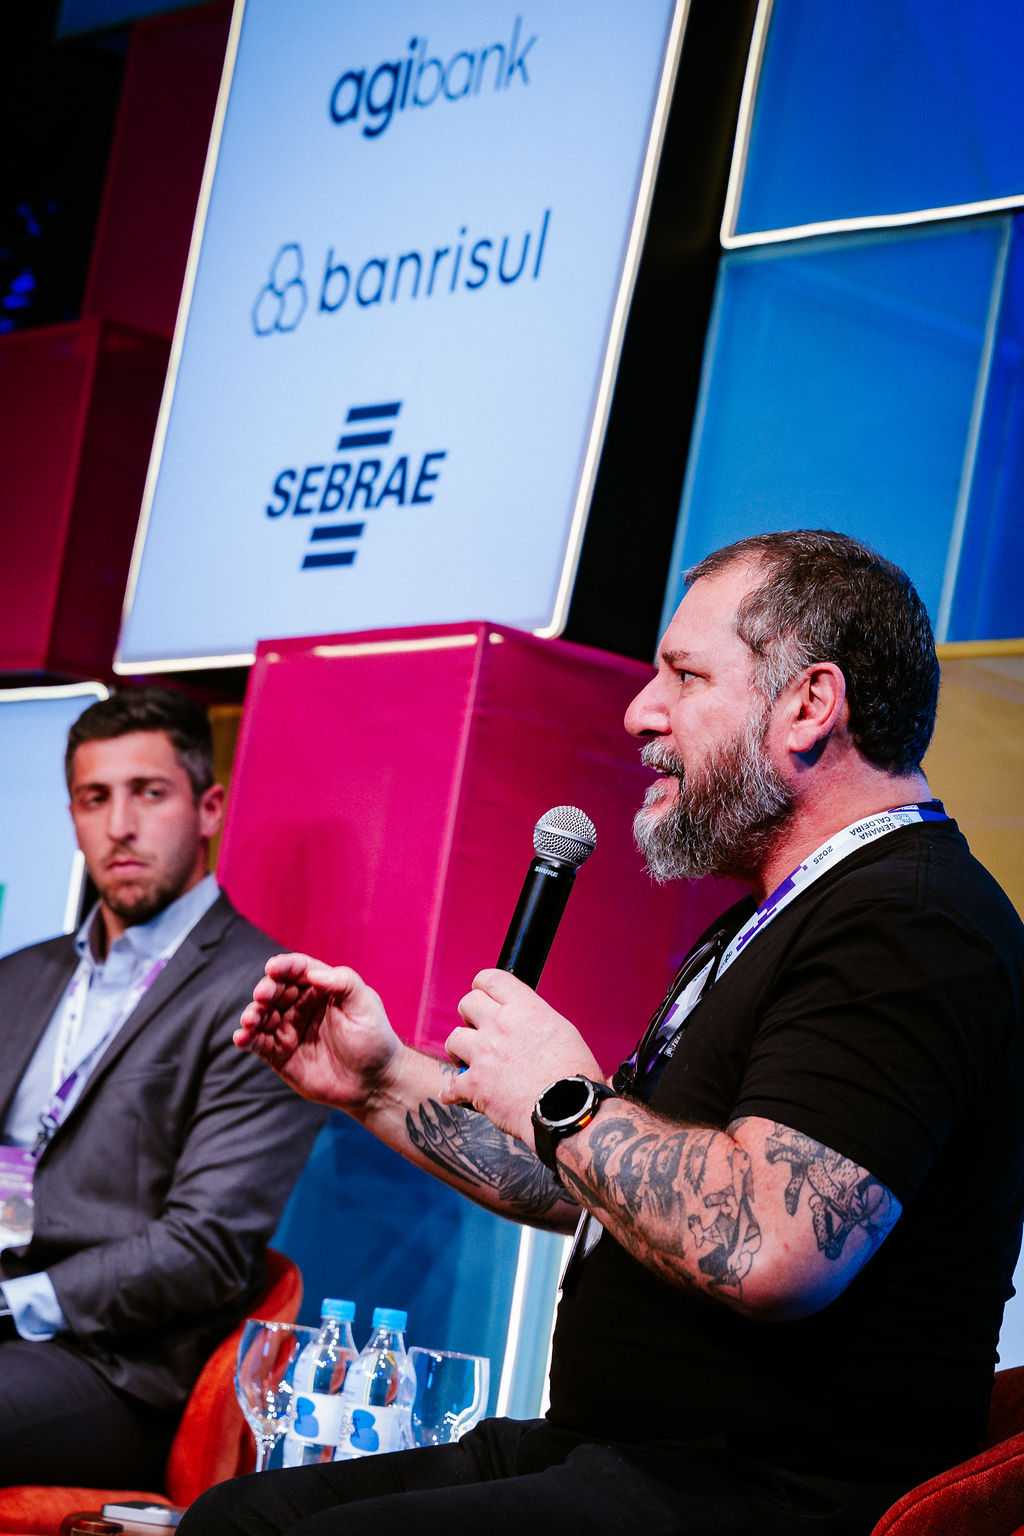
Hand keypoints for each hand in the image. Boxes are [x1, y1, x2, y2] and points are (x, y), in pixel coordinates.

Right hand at [235, 954, 401, 1113]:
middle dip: (266, 990)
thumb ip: (343, 983)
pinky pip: (258, 1043)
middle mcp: (301, 1006)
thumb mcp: (365, 1005)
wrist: (374, 1082)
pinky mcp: (280, 1054)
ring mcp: (289, 1029)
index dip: (285, 966)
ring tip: (251, 1019)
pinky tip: (242, 1037)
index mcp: (321, 988)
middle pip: (276, 990)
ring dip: (252, 1014)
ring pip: (263, 1016)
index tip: (273, 968)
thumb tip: (314, 973)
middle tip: (263, 996)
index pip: (298, 970)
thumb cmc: (374, 1039)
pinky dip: (247, 1039)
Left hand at [443, 969, 603, 1143]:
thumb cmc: (574, 1075)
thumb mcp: (563, 1032)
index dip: (482, 986)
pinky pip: (449, 1085)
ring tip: (468, 1061)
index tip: (482, 995)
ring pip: (453, 1040)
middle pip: (467, 1003)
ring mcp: (484, 1054)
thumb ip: (536, 1021)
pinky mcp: (475, 1084)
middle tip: (478, 1031)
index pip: (490, 979)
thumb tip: (527, 1023)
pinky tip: (456, 1095)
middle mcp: (500, 1026)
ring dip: (459, 1051)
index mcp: (524, 1009)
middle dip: (470, 1017)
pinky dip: (450, 1092)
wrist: (567, 1110)